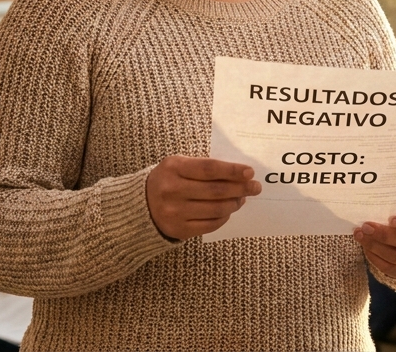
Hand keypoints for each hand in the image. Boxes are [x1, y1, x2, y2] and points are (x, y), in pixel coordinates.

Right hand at [146, 156, 261, 239]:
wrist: (140, 205)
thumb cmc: (168, 180)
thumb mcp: (179, 165)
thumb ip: (204, 167)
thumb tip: (239, 174)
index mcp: (173, 168)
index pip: (209, 169)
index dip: (232, 170)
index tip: (249, 171)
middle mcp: (172, 190)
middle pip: (215, 191)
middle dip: (240, 189)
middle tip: (255, 187)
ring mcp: (174, 212)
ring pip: (215, 210)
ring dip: (234, 204)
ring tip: (242, 199)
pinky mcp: (178, 230)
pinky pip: (210, 225)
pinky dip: (223, 217)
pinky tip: (228, 210)